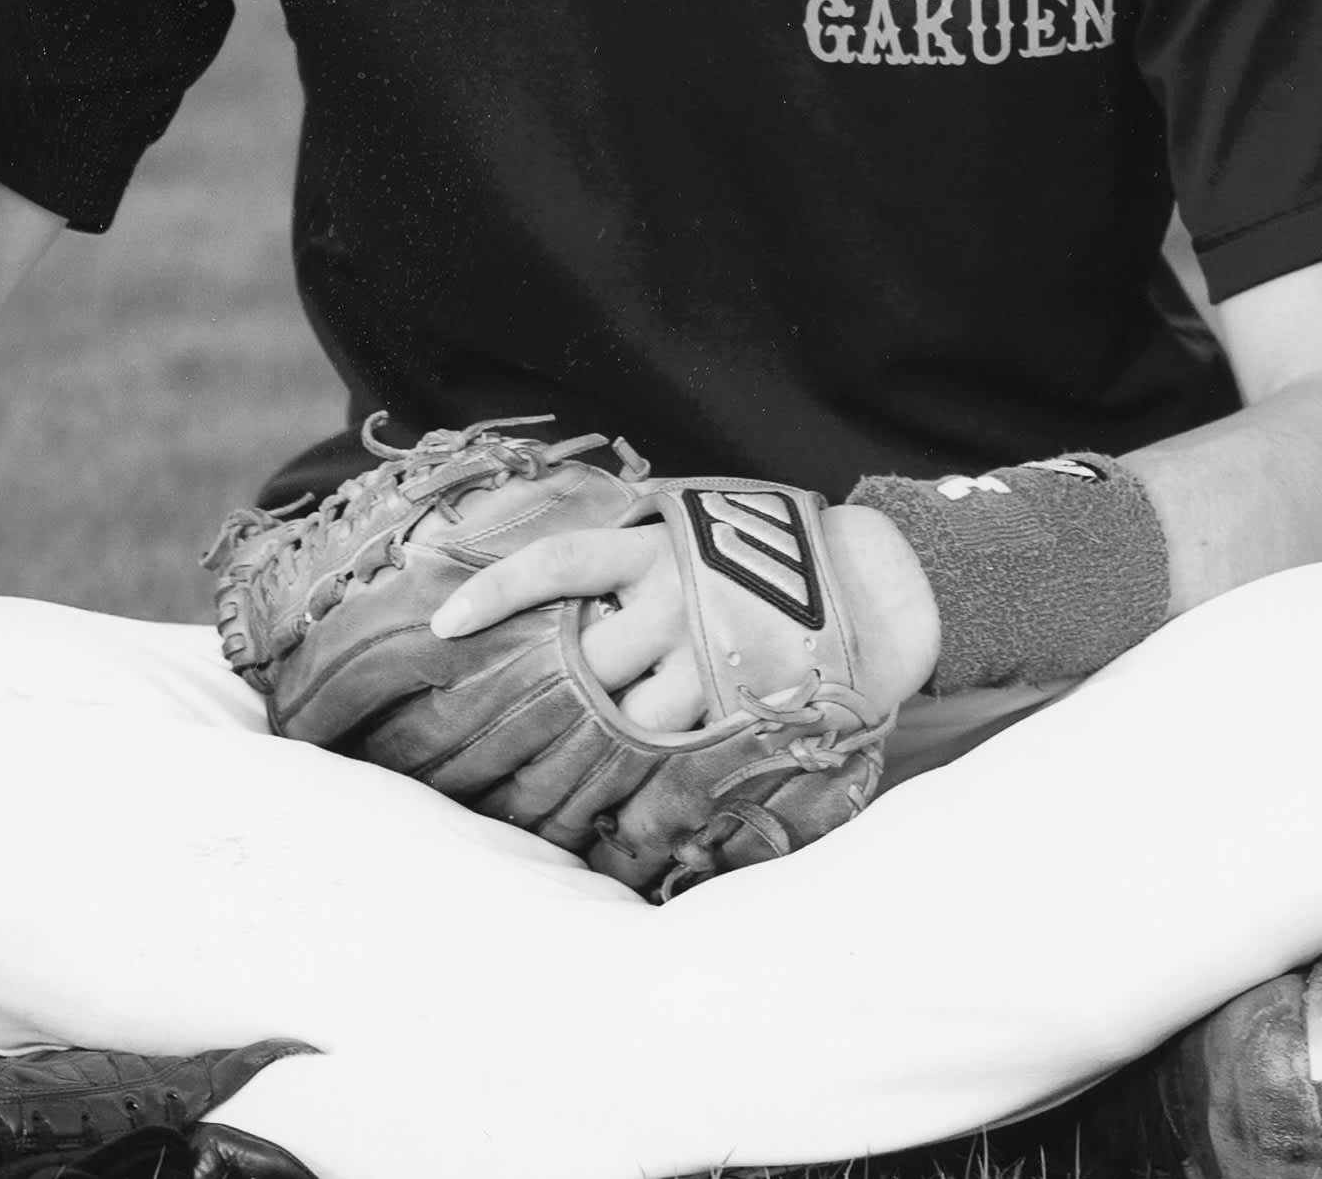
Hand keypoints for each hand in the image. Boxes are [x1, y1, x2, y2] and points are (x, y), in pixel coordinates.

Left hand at [430, 502, 940, 732]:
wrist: (881, 584)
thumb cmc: (782, 554)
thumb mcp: (707, 525)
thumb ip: (642, 550)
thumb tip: (567, 578)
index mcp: (657, 547)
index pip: (558, 562)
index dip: (495, 591)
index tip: (440, 623)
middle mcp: (675, 596)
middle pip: (588, 662)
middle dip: (563, 696)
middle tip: (521, 731)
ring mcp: (709, 654)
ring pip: (632, 717)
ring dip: (616, 742)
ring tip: (595, 768)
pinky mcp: (742, 704)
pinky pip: (678, 754)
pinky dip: (658, 778)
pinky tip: (645, 797)